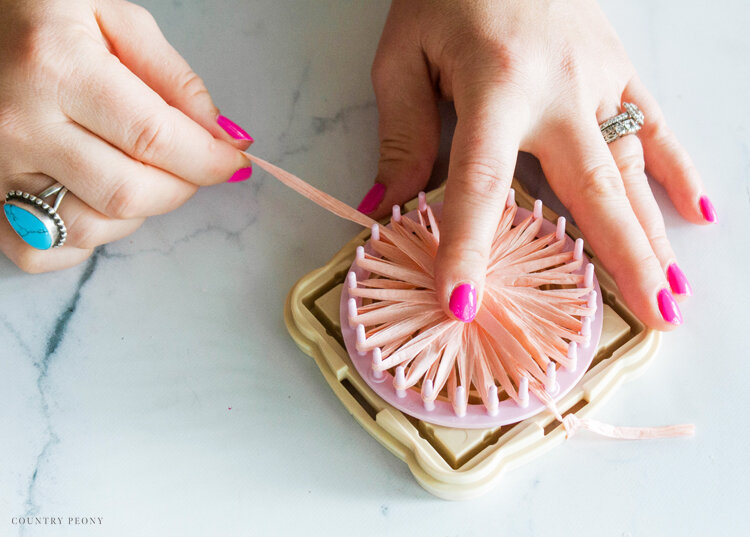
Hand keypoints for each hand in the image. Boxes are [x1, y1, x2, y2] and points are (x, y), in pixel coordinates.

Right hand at [0, 0, 253, 271]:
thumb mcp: (116, 19)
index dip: (208, 159)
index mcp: (57, 67)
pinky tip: (92, 201)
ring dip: (135, 212)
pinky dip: (81, 241)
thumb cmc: (44, 17)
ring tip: (135, 172)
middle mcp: (20, 124)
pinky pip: (41, 252)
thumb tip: (223, 137)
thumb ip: (175, 80)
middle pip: (129, 193)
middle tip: (189, 164)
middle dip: (180, 186)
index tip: (233, 160)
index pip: (155, 139)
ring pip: (90, 228)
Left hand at [361, 0, 714, 329]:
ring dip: (651, 234)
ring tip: (671, 293)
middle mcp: (557, 89)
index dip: (469, 248)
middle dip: (618, 259)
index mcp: (495, 86)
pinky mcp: (617, 66)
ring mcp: (597, 78)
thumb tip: (389, 206)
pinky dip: (677, 170)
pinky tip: (697, 212)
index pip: (480, 184)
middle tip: (646, 319)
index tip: (465, 304)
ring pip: (629, 168)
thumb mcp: (403, 57)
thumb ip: (403, 134)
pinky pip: (655, 122)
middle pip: (589, 188)